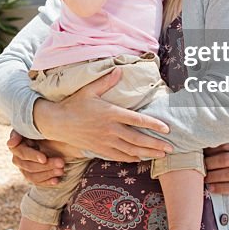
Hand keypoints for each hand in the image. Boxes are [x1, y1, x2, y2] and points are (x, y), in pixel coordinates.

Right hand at [7, 130, 65, 185]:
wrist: (44, 135)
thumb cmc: (36, 128)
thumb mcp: (29, 127)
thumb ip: (18, 133)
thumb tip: (10, 143)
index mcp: (16, 147)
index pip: (23, 154)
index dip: (33, 156)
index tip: (44, 158)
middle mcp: (17, 160)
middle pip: (30, 167)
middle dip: (46, 166)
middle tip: (61, 163)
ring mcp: (24, 169)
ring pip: (33, 176)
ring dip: (48, 174)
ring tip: (61, 170)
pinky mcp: (31, 176)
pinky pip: (37, 182)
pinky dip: (47, 182)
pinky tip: (56, 180)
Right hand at [34, 67, 172, 161]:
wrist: (58, 123)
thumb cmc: (74, 104)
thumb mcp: (89, 90)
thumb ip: (106, 82)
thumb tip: (119, 71)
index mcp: (111, 113)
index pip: (137, 120)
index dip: (154, 125)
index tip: (166, 129)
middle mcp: (110, 129)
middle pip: (138, 139)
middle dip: (156, 144)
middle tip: (170, 148)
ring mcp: (105, 141)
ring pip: (131, 150)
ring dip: (147, 153)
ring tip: (160, 155)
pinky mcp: (99, 149)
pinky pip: (119, 156)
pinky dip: (131, 158)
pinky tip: (140, 158)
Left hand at [204, 138, 228, 195]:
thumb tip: (206, 146)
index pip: (224, 145)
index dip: (210, 150)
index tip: (199, 154)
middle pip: (225, 159)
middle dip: (209, 164)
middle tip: (198, 166)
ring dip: (213, 176)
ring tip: (203, 178)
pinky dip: (221, 188)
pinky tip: (212, 188)